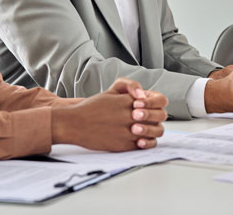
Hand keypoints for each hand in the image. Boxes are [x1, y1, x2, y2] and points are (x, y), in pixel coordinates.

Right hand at [52, 78, 167, 150]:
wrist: (74, 124)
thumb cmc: (92, 108)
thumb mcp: (110, 91)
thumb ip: (128, 87)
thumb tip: (143, 93)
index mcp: (128, 101)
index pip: (157, 101)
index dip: (156, 104)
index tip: (150, 106)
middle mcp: (128, 115)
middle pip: (158, 117)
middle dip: (157, 117)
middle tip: (151, 118)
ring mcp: (126, 131)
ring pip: (153, 132)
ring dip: (153, 130)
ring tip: (145, 128)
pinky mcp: (122, 145)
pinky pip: (142, 145)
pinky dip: (144, 142)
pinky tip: (140, 139)